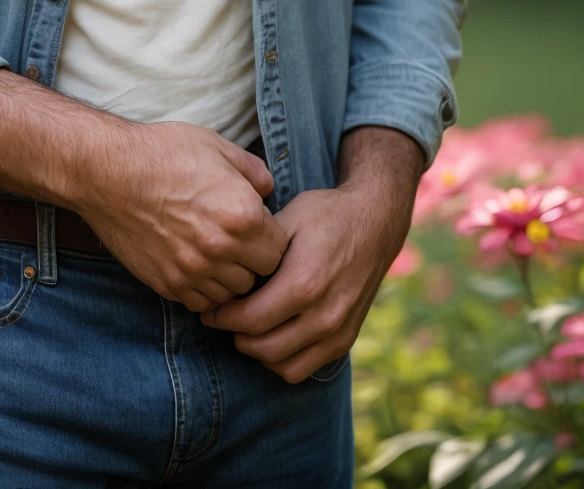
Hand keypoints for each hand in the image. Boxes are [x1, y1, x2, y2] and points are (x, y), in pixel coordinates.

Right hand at [78, 120, 288, 313]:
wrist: (107, 172)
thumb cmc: (163, 153)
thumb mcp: (216, 146)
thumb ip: (254, 172)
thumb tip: (268, 192)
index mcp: (242, 214)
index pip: (280, 248)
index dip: (271, 235)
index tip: (257, 226)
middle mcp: (222, 249)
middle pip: (261, 276)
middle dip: (255, 259)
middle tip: (239, 241)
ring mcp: (193, 271)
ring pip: (233, 294)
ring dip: (230, 277)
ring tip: (216, 252)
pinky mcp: (168, 284)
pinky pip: (202, 303)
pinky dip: (204, 289)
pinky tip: (195, 264)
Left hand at [201, 127, 421, 381]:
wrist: (374, 223)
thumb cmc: (325, 216)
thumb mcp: (286, 220)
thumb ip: (255, 250)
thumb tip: (221, 272)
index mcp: (303, 283)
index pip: (248, 319)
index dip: (221, 317)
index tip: (208, 308)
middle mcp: (323, 315)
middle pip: (261, 346)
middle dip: (234, 333)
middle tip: (222, 316)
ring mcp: (337, 332)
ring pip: (281, 365)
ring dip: (257, 350)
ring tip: (246, 325)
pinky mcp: (345, 341)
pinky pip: (303, 368)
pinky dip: (282, 359)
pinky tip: (273, 334)